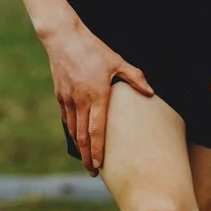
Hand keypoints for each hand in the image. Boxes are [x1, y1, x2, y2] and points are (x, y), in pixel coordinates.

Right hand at [43, 17, 152, 174]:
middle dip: (87, 156)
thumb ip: (135, 77)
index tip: (100, 166)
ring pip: (73, 130)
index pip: (98, 130)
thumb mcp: (117, 60)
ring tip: (85, 161)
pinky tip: (77, 140)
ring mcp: (68, 99)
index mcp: (97, 94)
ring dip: (79, 148)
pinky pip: (67, 119)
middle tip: (92, 172)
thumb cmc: (93, 48)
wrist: (64, 38)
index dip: (98, 150)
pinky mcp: (60, 95)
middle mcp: (81, 100)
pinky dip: (72, 132)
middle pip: (83, 136)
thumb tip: (151, 92)